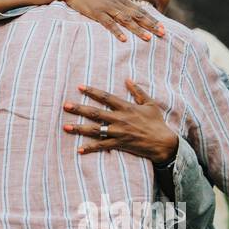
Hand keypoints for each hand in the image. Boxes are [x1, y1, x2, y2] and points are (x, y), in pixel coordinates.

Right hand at [47, 0, 163, 42]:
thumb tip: (126, 3)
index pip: (140, 10)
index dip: (152, 19)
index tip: (162, 26)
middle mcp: (117, 2)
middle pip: (137, 15)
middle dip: (151, 25)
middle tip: (163, 33)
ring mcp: (107, 7)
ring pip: (126, 20)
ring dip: (137, 29)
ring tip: (148, 38)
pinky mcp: (96, 13)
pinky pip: (108, 23)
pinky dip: (117, 31)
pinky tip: (124, 39)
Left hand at [63, 80, 178, 165]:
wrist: (163, 143)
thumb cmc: (156, 122)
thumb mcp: (150, 104)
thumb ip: (138, 91)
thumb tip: (128, 79)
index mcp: (126, 107)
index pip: (105, 97)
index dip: (92, 91)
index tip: (80, 87)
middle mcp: (119, 119)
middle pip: (95, 112)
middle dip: (79, 108)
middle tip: (65, 105)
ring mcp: (118, 132)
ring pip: (94, 130)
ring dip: (79, 128)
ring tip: (65, 126)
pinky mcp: (119, 144)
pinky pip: (101, 146)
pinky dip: (90, 148)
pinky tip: (79, 149)